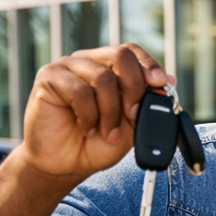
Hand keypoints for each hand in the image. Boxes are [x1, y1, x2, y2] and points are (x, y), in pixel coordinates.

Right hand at [15, 44, 171, 182]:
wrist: (65, 165)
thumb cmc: (96, 143)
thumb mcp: (132, 126)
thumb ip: (146, 104)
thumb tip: (167, 81)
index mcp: (108, 68)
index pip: (130, 51)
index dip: (148, 64)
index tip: (161, 84)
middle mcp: (88, 62)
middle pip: (120, 56)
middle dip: (134, 88)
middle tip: (132, 115)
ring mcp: (66, 67)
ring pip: (102, 77)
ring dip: (110, 111)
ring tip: (106, 132)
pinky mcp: (49, 78)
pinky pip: (79, 90)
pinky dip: (89, 115)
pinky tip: (86, 128)